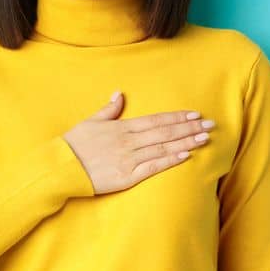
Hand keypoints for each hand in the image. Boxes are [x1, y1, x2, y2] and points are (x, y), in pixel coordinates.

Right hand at [61, 91, 214, 195]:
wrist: (59, 168)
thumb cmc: (73, 144)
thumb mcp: (90, 122)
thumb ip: (109, 109)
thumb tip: (120, 94)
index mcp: (122, 127)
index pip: (156, 120)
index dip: (177, 117)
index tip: (195, 114)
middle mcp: (129, 141)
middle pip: (165, 132)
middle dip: (189, 128)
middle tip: (210, 125)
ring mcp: (128, 159)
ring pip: (163, 148)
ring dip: (186, 142)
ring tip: (205, 139)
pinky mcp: (126, 177)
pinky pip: (152, 167)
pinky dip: (170, 161)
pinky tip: (185, 156)